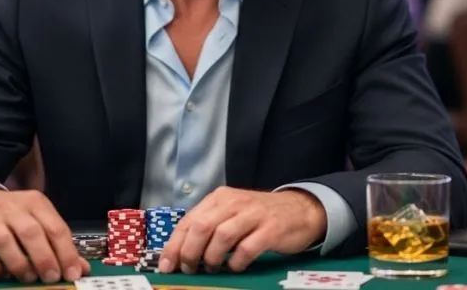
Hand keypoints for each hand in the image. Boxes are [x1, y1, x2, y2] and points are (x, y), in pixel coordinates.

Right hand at [0, 186, 89, 283]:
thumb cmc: (11, 215)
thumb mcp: (37, 219)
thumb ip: (57, 243)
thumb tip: (79, 268)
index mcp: (35, 202)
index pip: (56, 227)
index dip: (67, 253)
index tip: (72, 274)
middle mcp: (12, 208)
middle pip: (32, 233)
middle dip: (45, 260)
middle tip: (51, 278)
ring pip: (6, 243)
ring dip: (20, 265)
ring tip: (29, 277)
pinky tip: (3, 273)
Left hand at [158, 187, 326, 273]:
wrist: (300, 209)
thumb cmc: (259, 216)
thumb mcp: (231, 213)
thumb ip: (209, 226)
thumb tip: (180, 252)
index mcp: (220, 198)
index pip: (189, 220)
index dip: (174, 245)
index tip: (166, 265)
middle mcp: (234, 202)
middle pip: (202, 227)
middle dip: (189, 252)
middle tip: (189, 269)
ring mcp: (253, 215)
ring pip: (221, 236)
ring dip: (212, 258)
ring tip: (212, 268)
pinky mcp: (270, 229)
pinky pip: (247, 249)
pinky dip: (236, 262)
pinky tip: (235, 266)